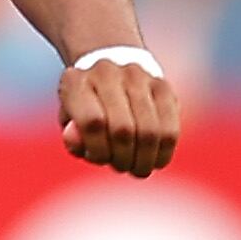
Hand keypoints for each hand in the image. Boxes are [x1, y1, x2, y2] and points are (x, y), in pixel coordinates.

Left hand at [56, 48, 182, 175]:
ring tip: (138, 166)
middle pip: (123, 130)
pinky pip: (170, 128)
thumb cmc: (87, 109)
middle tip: (122, 166)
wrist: (110, 72)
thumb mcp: (70, 124)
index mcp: (76, 82)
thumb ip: (73, 139)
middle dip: (124, 159)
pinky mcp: (162, 85)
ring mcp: (137, 76)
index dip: (99, 150)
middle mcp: (106, 72)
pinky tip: (156, 160)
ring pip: (149, 131)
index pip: (93, 122)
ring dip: (144, 160)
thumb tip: (81, 144)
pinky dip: (164, 152)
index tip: (101, 159)